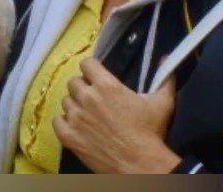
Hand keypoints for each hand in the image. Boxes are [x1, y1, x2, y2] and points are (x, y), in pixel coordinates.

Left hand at [52, 57, 180, 172]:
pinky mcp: (68, 136)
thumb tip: (165, 57)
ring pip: (65, 101)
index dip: (91, 69)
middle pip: (73, 82)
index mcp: (106, 85)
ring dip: (75, 105)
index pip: (86, 64)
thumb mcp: (162, 102)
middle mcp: (87, 97)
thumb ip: (164, 78)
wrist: (140, 164)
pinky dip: (64, 122)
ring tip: (86, 114)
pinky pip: (57, 121)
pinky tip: (75, 126)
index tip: (96, 76)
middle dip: (83, 87)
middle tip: (93, 97)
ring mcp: (76, 117)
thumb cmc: (150, 132)